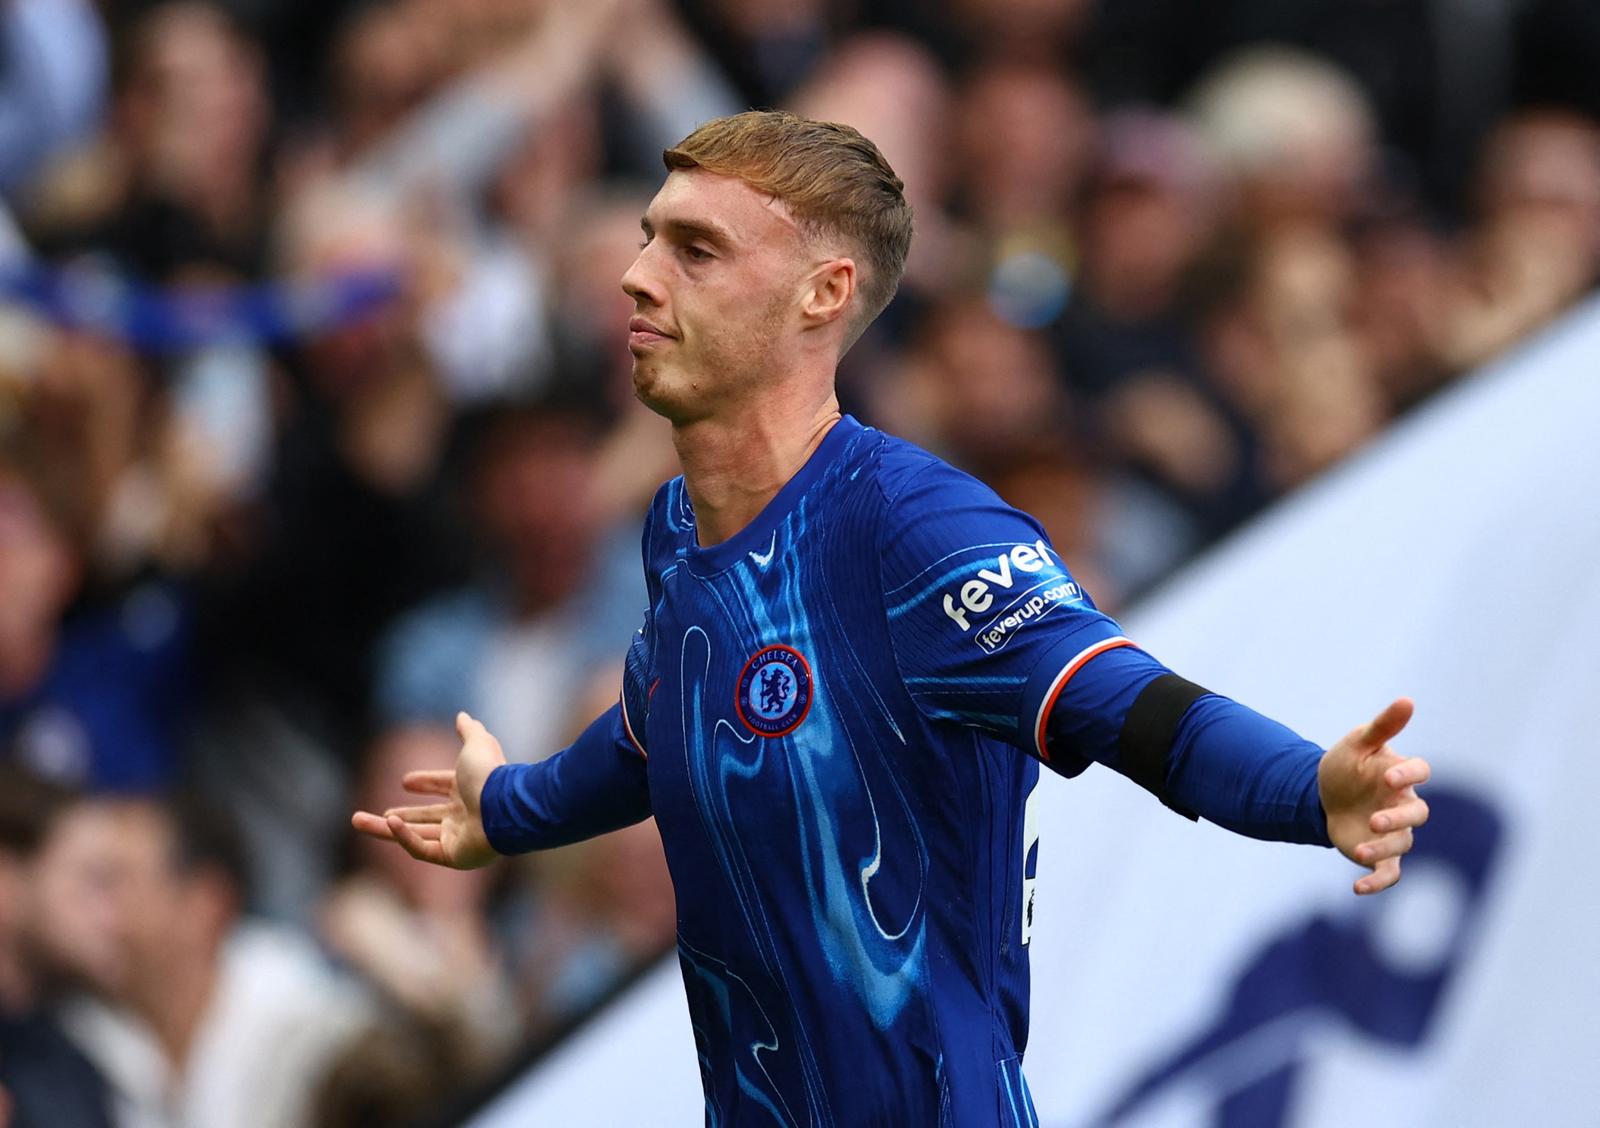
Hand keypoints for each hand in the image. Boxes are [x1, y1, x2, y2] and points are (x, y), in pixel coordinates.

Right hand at [352, 712, 504, 869]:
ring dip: (385, 829)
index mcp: (469, 792)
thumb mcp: (477, 745)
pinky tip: (389, 822)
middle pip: (423, 818)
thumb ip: (470, 731)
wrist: (503, 806)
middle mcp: (463, 816)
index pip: (443, 788)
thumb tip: (463, 715)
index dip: (425, 783)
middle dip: (397, 815)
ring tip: (357, 820)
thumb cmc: (491, 776)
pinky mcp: (453, 857)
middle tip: (373, 814)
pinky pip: (422, 849)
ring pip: (414, 836)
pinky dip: (404, 836)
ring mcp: (457, 838)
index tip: (405, 781)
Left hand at [1318, 698, 1430, 894]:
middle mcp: (1404, 804)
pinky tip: (1357, 888)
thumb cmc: (1347, 765)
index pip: (1420, 772)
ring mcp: (1394, 831)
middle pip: (1417, 814)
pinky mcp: (1381, 854)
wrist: (1323, 794)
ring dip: (1382, 850)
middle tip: (1374, 820)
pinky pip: (1389, 873)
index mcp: (1401, 775)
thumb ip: (1383, 727)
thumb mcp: (1358, 743)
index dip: (1409, 775)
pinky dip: (1377, 882)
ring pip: (1402, 844)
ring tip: (1358, 850)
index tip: (1387, 776)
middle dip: (1398, 819)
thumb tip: (1407, 700)